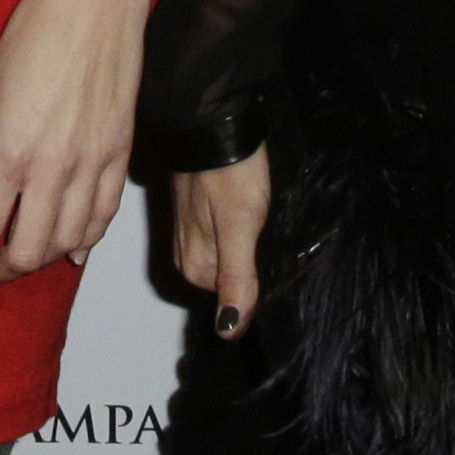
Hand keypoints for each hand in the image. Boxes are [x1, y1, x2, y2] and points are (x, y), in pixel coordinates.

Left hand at [0, 0, 149, 286]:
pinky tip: (67, 247)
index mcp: (10, 149)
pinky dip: (84, 241)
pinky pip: (103, 217)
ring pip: (67, 244)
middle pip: (25, 253)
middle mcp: (54, 166)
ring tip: (15, 257)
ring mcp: (93, 164)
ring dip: (37, 261)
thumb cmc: (36, 30)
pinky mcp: (122, 155)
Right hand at [173, 149, 272, 340]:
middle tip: (264, 228)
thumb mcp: (240, 229)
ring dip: (250, 245)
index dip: (258, 280)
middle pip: (232, 279)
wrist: (213, 123)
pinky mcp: (201, 212)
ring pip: (231, 257)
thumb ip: (236, 280)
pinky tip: (251, 208)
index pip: (236, 298)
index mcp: (194, 266)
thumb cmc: (228, 172)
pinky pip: (227, 237)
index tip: (266, 250)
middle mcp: (188, 255)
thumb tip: (229, 331)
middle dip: (253, 264)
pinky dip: (244, 229)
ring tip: (259, 215)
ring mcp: (193, 232)